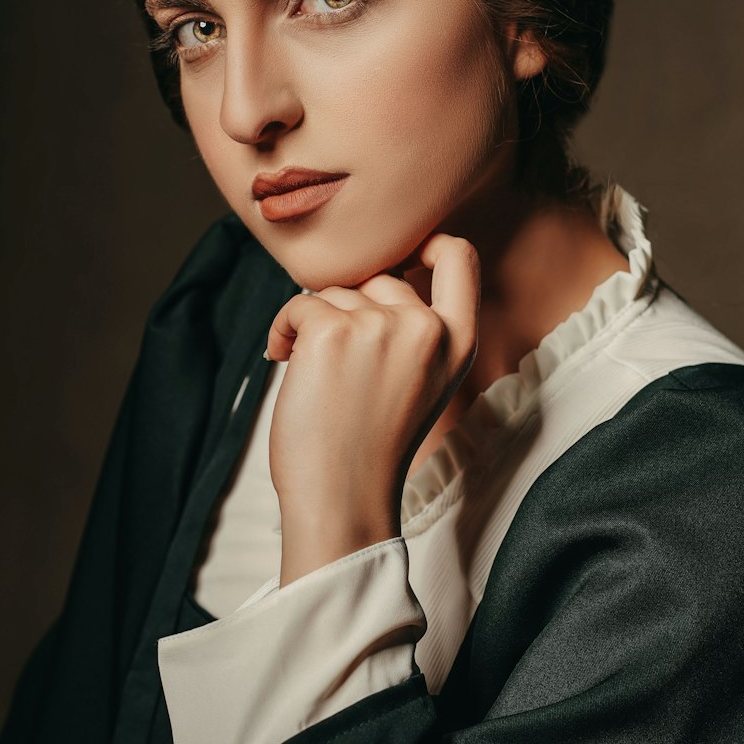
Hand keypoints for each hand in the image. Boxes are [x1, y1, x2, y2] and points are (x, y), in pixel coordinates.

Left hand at [265, 233, 480, 585]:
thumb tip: (374, 271)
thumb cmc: (371, 448)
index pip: (460, 259)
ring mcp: (379, 326)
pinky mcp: (331, 331)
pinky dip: (283, 330)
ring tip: (316, 376)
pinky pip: (298, 305)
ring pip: (334, 292)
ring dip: (313, 324)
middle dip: (349, 309)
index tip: (406, 253)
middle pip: (380, 277)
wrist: (342, 500)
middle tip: (337, 363)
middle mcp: (426, 328)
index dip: (431, 243)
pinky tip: (284, 361)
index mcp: (458, 342)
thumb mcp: (422, 383)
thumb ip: (415, 331)